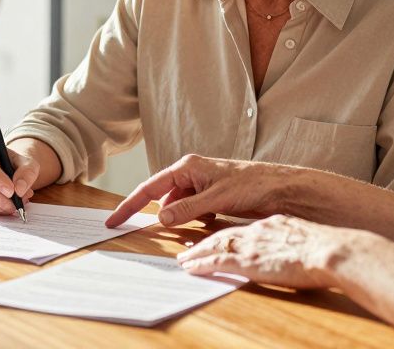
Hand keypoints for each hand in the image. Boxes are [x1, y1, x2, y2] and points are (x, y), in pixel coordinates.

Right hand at [105, 154, 286, 227]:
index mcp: (187, 167)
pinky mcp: (210, 196)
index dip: (129, 205)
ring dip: (182, 218)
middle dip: (163, 215)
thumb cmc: (252, 184)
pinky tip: (211, 221)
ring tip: (203, 219)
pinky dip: (195, 219)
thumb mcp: (216, 199)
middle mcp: (190, 174)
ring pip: (178, 207)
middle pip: (162, 198)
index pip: (149, 187)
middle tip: (168, 226)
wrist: (280, 188)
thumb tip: (161, 218)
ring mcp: (200, 185)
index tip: (113, 220)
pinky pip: (192, 211)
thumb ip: (186, 209)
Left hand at [177, 215, 348, 290]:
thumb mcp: (304, 238)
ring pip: (215, 245)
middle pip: (223, 235)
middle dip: (204, 241)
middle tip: (187, 246)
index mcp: (271, 225)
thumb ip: (292, 242)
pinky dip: (202, 263)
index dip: (224, 234)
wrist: (329, 250)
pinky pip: (218, 261)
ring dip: (196, 252)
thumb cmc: (325, 248)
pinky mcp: (249, 260)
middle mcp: (257, 231)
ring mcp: (252, 245)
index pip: (241, 229)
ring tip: (183, 259)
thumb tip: (295, 250)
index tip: (213, 238)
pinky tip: (191, 268)